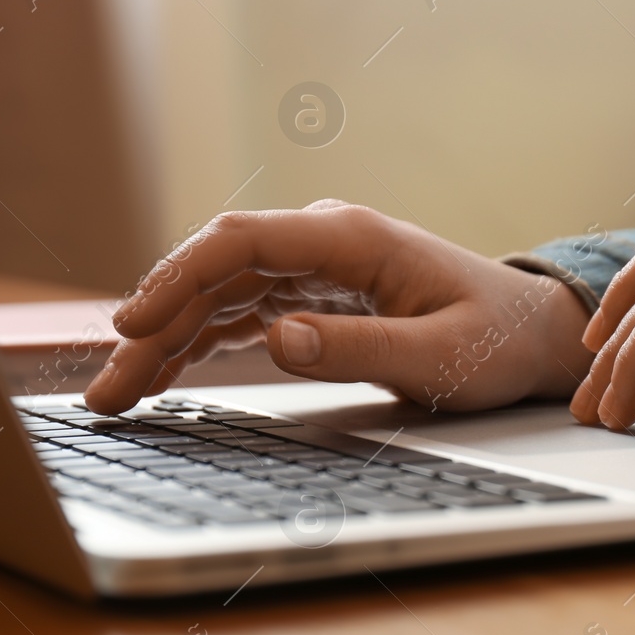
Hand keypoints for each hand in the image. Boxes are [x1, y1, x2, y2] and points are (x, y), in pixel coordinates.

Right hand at [84, 201, 593, 414]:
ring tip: (117, 397)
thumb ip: (362, 347)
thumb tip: (278, 339)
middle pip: (217, 273)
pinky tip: (162, 375)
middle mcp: (324, 242)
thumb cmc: (495, 340)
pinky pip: (239, 314)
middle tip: (108, 390)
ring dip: (165, 342)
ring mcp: (314, 268)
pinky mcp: (312, 297)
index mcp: (352, 238)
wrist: (527, 332)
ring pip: (218, 296)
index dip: (180, 277)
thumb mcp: (441, 355)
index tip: (133, 324)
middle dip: (155, 327)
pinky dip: (197, 344)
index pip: (243, 241)